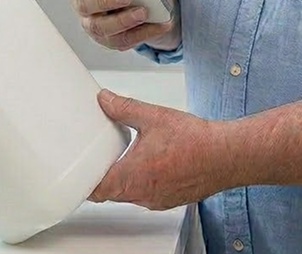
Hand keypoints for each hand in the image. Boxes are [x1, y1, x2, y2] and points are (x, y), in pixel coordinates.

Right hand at [56, 0, 180, 51]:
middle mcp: (83, 0)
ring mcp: (95, 22)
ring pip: (100, 27)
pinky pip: (122, 39)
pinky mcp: (111, 38)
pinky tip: (158, 24)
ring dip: (122, 20)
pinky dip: (143, 32)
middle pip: (83, 4)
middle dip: (104, 0)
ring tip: (143, 12)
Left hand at [90, 90, 228, 209]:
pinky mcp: (170, 199)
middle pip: (110, 193)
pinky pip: (147, 194)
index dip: (83, 181)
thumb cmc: (194, 141)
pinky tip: (152, 163)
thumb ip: (124, 107)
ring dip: (124, 178)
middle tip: (101, 156)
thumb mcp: (153, 116)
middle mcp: (142, 194)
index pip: (95, 190)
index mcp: (132, 176)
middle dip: (104, 175)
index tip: (76, 171)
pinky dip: (143, 181)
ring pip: (129, 194)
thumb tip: (105, 100)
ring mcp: (156, 200)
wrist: (224, 154)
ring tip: (128, 156)